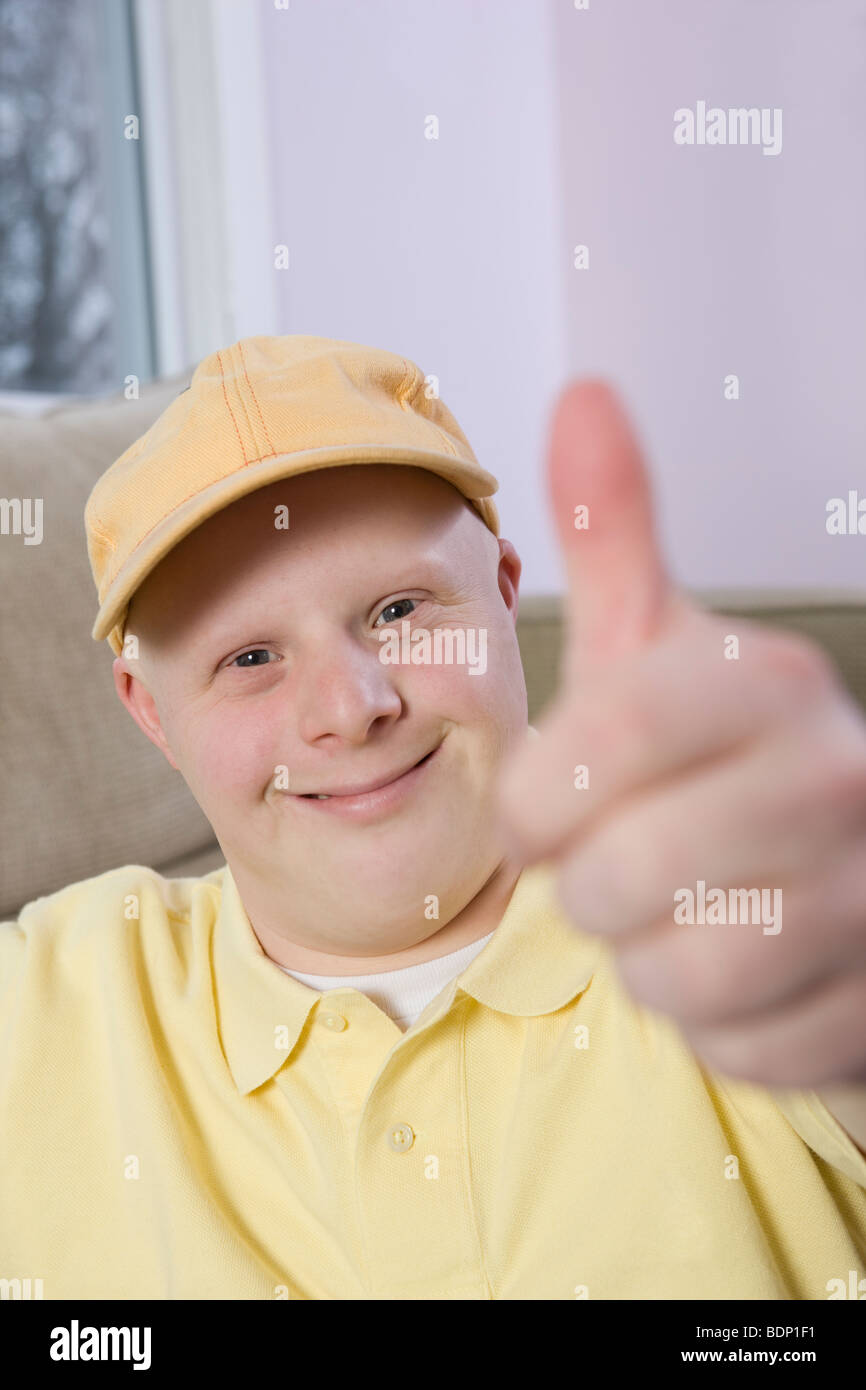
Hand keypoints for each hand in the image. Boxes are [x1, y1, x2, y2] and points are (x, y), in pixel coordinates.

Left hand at [496, 382, 865, 1087]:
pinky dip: (706, 1020)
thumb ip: (617, 533)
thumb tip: (583, 391)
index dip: (544, 798)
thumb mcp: (656, 648)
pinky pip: (729, 1044)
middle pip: (618, 877)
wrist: (835, 875)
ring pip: (672, 975)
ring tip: (682, 911)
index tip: (546, 809)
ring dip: (644, 956)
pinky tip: (736, 967)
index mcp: (766, 682)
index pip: (603, 744)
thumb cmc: (711, 760)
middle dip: (587, 887)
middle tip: (621, 864)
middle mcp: (835, 780)